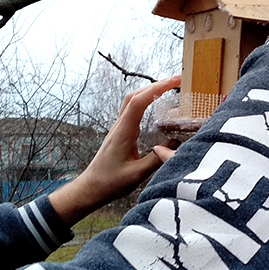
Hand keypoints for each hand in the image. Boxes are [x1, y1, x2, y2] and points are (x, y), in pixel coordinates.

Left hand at [48, 76, 180, 225]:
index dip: (158, 88)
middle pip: (136, 95)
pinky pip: (132, 110)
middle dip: (157, 85)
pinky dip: (145, 101)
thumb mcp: (137, 174)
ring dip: (150, 91)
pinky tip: (155, 104)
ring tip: (169, 88)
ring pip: (133, 101)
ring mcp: (119, 128)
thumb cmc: (110, 183)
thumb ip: (157, 159)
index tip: (175, 82)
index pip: (140, 102)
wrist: (91, 188)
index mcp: (123, 132)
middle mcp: (120, 126)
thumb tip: (176, 145)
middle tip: (177, 81)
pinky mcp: (120, 132)